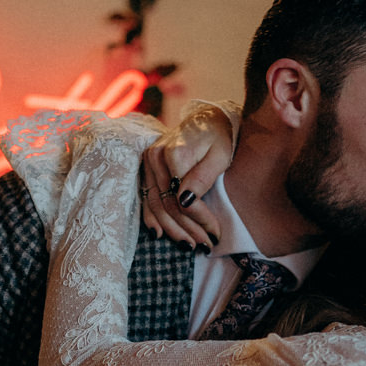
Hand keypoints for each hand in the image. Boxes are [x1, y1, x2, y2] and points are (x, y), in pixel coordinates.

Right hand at [139, 104, 234, 248]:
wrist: (206, 119)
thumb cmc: (218, 137)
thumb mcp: (219, 155)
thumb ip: (202, 178)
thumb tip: (185, 202)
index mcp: (174, 153)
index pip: (183, 198)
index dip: (200, 220)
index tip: (216, 234)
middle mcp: (155, 158)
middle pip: (168, 204)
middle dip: (187, 229)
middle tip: (204, 246)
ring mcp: (148, 163)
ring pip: (156, 205)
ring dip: (173, 229)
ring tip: (190, 245)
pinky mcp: (146, 168)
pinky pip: (146, 198)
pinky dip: (152, 218)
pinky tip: (159, 234)